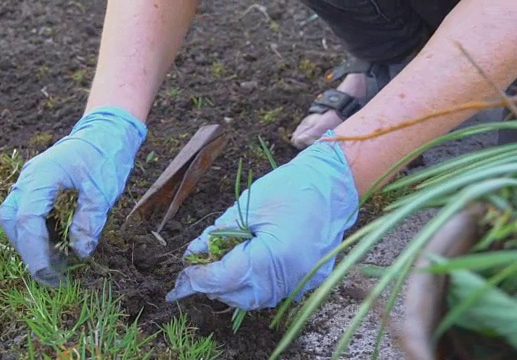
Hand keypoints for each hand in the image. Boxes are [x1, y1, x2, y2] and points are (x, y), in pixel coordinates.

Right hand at [0, 106, 146, 286]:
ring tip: (56, 262)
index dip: (35, 252)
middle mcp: (28, 178)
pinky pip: (27, 212)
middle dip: (28, 250)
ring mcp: (29, 181)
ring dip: (31, 241)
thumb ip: (89, 221)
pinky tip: (57, 244)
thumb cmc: (105, 156)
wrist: (106, 131)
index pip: (28, 221)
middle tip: (52, 273)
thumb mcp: (103, 191)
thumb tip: (79, 252)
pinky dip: (37, 231)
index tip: (49, 274)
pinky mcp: (36, 186)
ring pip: (15, 217)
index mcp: (41, 177)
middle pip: (13, 220)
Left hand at [166, 131, 358, 309]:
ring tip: (215, 269)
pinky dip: (252, 285)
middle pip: (240, 296)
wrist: (333, 184)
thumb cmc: (290, 188)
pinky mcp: (308, 280)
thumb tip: (194, 253)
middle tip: (196, 271)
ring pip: (256, 299)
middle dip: (213, 286)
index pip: (227, 278)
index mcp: (274, 257)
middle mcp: (290, 278)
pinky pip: (272, 291)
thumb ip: (218, 234)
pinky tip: (240, 268)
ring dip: (231, 288)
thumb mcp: (247, 206)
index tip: (184, 271)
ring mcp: (302, 282)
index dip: (201, 276)